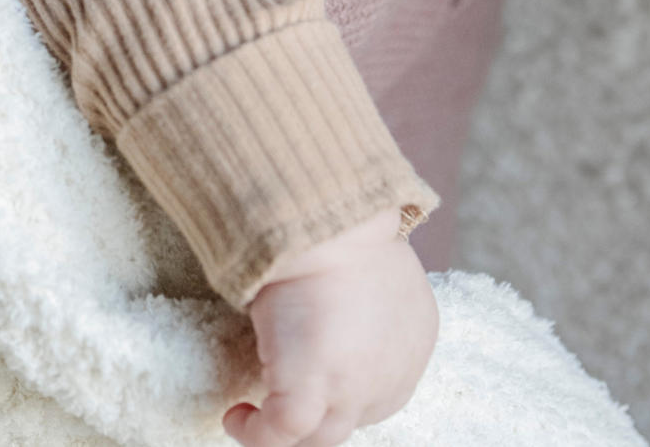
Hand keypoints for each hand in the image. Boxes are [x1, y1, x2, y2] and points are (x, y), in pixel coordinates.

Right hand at [223, 209, 437, 446]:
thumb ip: (366, 300)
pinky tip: (236, 417)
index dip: (341, 389)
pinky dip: (256, 433)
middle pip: (350, 419)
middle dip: (316, 417)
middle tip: (279, 401)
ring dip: (287, 434)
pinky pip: (282, 431)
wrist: (327, 223)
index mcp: (413, 342)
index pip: (377, 389)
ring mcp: (353, 389)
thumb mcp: (373, 265)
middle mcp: (391, 378)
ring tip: (252, 418)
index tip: (308, 371)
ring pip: (320, 436)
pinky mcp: (310, 388)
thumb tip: (335, 305)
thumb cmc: (343, 227)